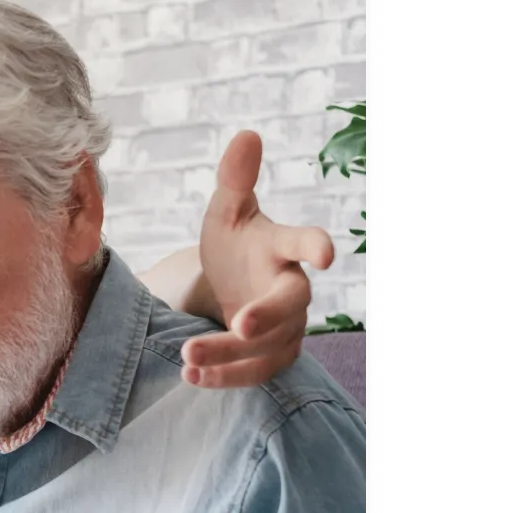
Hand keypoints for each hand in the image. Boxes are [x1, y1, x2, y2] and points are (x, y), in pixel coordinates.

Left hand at [184, 130, 334, 389]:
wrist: (229, 285)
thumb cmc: (234, 243)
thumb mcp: (226, 212)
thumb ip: (235, 179)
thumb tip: (247, 135)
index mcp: (282, 247)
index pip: (304, 242)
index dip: (314, 245)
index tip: (325, 252)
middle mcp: (292, 289)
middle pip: (290, 305)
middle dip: (267, 315)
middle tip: (237, 324)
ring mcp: (286, 326)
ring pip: (267, 346)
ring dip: (229, 354)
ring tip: (188, 356)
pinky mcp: (272, 356)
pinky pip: (255, 373)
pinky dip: (224, 377)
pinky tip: (192, 377)